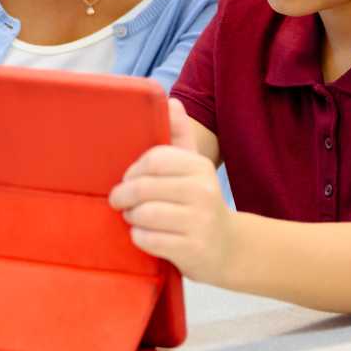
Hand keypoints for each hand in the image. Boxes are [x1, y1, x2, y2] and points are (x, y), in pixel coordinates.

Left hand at [109, 98, 232, 283]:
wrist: (229, 247)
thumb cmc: (200, 204)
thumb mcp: (194, 169)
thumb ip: (180, 136)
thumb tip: (171, 102)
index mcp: (200, 167)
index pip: (154, 159)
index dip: (133, 170)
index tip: (128, 180)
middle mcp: (203, 191)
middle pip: (144, 186)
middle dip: (124, 196)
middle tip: (121, 202)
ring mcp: (199, 221)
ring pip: (144, 213)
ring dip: (131, 217)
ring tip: (135, 218)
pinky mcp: (192, 249)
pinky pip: (148, 239)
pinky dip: (139, 238)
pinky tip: (146, 236)